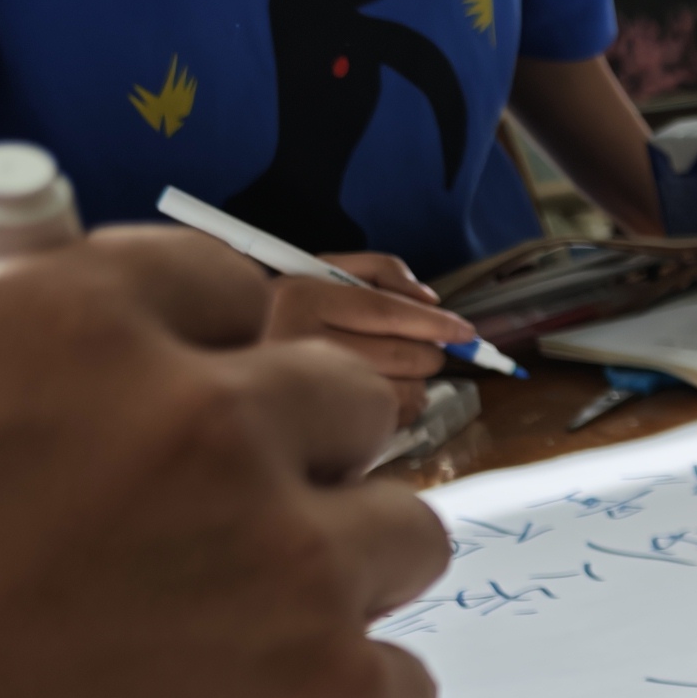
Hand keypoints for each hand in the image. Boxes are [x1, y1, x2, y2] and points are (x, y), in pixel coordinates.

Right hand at [0, 230, 444, 697]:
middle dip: (301, 461)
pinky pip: (403, 682)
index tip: (203, 403)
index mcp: (70, 330)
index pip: (217, 287)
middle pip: (347, 403)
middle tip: (223, 542)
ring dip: (335, 582)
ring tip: (216, 654)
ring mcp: (291, 564)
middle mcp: (204, 424)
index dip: (212, 356)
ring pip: (403, 535)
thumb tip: (60, 339)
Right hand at [259, 251, 474, 423]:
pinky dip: (399, 408)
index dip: (436, 323)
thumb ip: (381, 271)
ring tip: (391, 370)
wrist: (230, 349)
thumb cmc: (290, 308)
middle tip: (423, 350)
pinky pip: (389, 422)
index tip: (466, 332)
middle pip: (404, 355)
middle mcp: (300, 343)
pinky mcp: (319, 427)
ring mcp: (306, 392)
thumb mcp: (324, 270)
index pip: (387, 312)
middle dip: (428, 353)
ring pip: (404, 392)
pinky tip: (377, 394)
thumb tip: (430, 300)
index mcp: (301, 297)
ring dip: (416, 383)